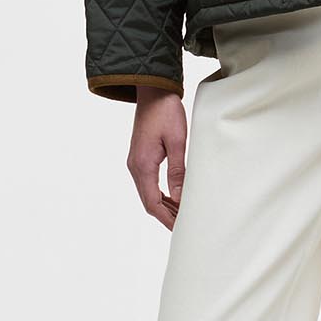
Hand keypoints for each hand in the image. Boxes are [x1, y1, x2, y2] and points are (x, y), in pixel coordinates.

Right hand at [129, 87, 187, 228]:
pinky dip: (160, 194)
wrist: (152, 90)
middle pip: (149, 202)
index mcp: (143, 165)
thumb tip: (181, 198)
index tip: (181, 229)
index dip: (167, 218)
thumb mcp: (177, 141)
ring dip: (164, 206)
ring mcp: (136, 162)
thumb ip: (178, 171)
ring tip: (182, 215)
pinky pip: (148, 183)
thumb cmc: (166, 112)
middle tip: (185, 226)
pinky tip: (174, 197)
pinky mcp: (140, 157)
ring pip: (148, 194)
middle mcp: (135, 166)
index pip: (153, 203)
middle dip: (166, 216)